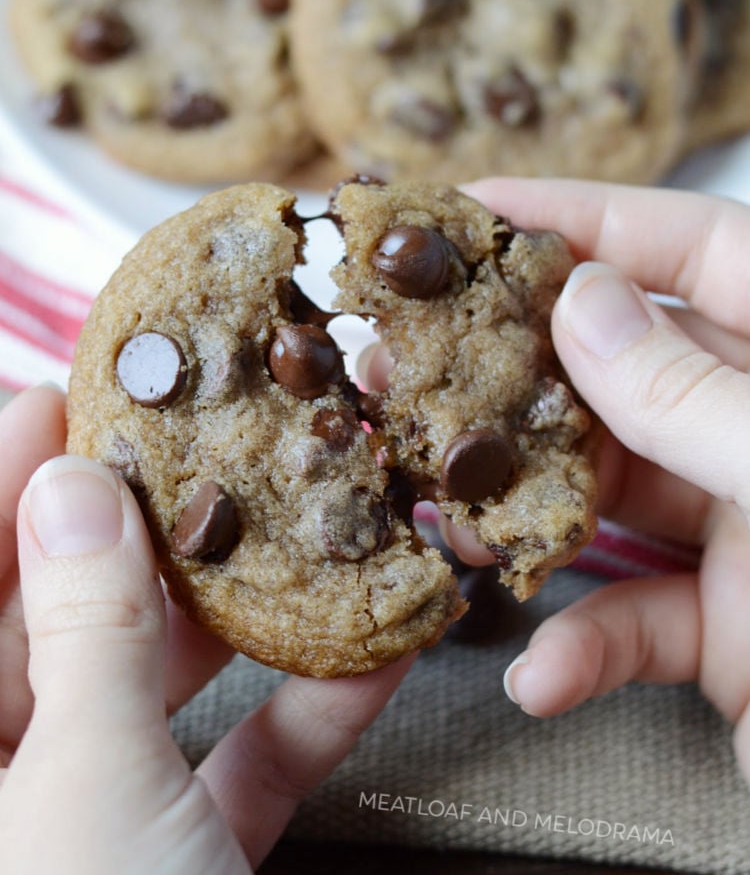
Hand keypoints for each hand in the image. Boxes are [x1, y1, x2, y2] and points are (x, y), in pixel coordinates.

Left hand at [0, 387, 412, 872]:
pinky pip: (244, 761)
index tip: (73, 398)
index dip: (10, 476)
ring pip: (166, 685)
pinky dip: (308, 712)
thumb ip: (90, 630)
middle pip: (70, 616)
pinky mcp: (191, 854)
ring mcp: (104, 817)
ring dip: (250, 614)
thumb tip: (80, 486)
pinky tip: (376, 654)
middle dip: (151, 531)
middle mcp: (17, 775)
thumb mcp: (92, 785)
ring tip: (303, 525)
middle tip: (213, 444)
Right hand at [448, 179, 749, 784]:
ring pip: (609, 490)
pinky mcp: (730, 629)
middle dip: (519, 370)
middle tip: (413, 363)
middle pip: (628, 368)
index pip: (701, 249)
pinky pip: (637, 620)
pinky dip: (583, 648)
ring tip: (446, 515)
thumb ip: (697, 397)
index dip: (589, 218)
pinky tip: (542, 674)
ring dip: (525, 512)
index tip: (480, 209)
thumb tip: (584, 306)